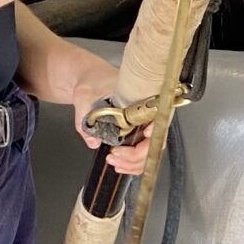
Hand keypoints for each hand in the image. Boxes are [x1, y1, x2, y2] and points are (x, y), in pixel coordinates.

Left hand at [67, 51, 148, 174]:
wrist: (90, 79)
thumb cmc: (93, 80)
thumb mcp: (84, 94)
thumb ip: (84, 116)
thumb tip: (93, 141)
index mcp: (142, 96)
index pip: (158, 116)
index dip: (155, 129)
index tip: (146, 134)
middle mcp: (147, 112)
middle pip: (156, 140)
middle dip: (137, 154)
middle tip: (115, 154)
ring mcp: (143, 124)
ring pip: (150, 151)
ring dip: (133, 162)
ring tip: (113, 160)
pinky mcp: (136, 133)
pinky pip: (142, 152)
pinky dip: (133, 163)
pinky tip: (120, 163)